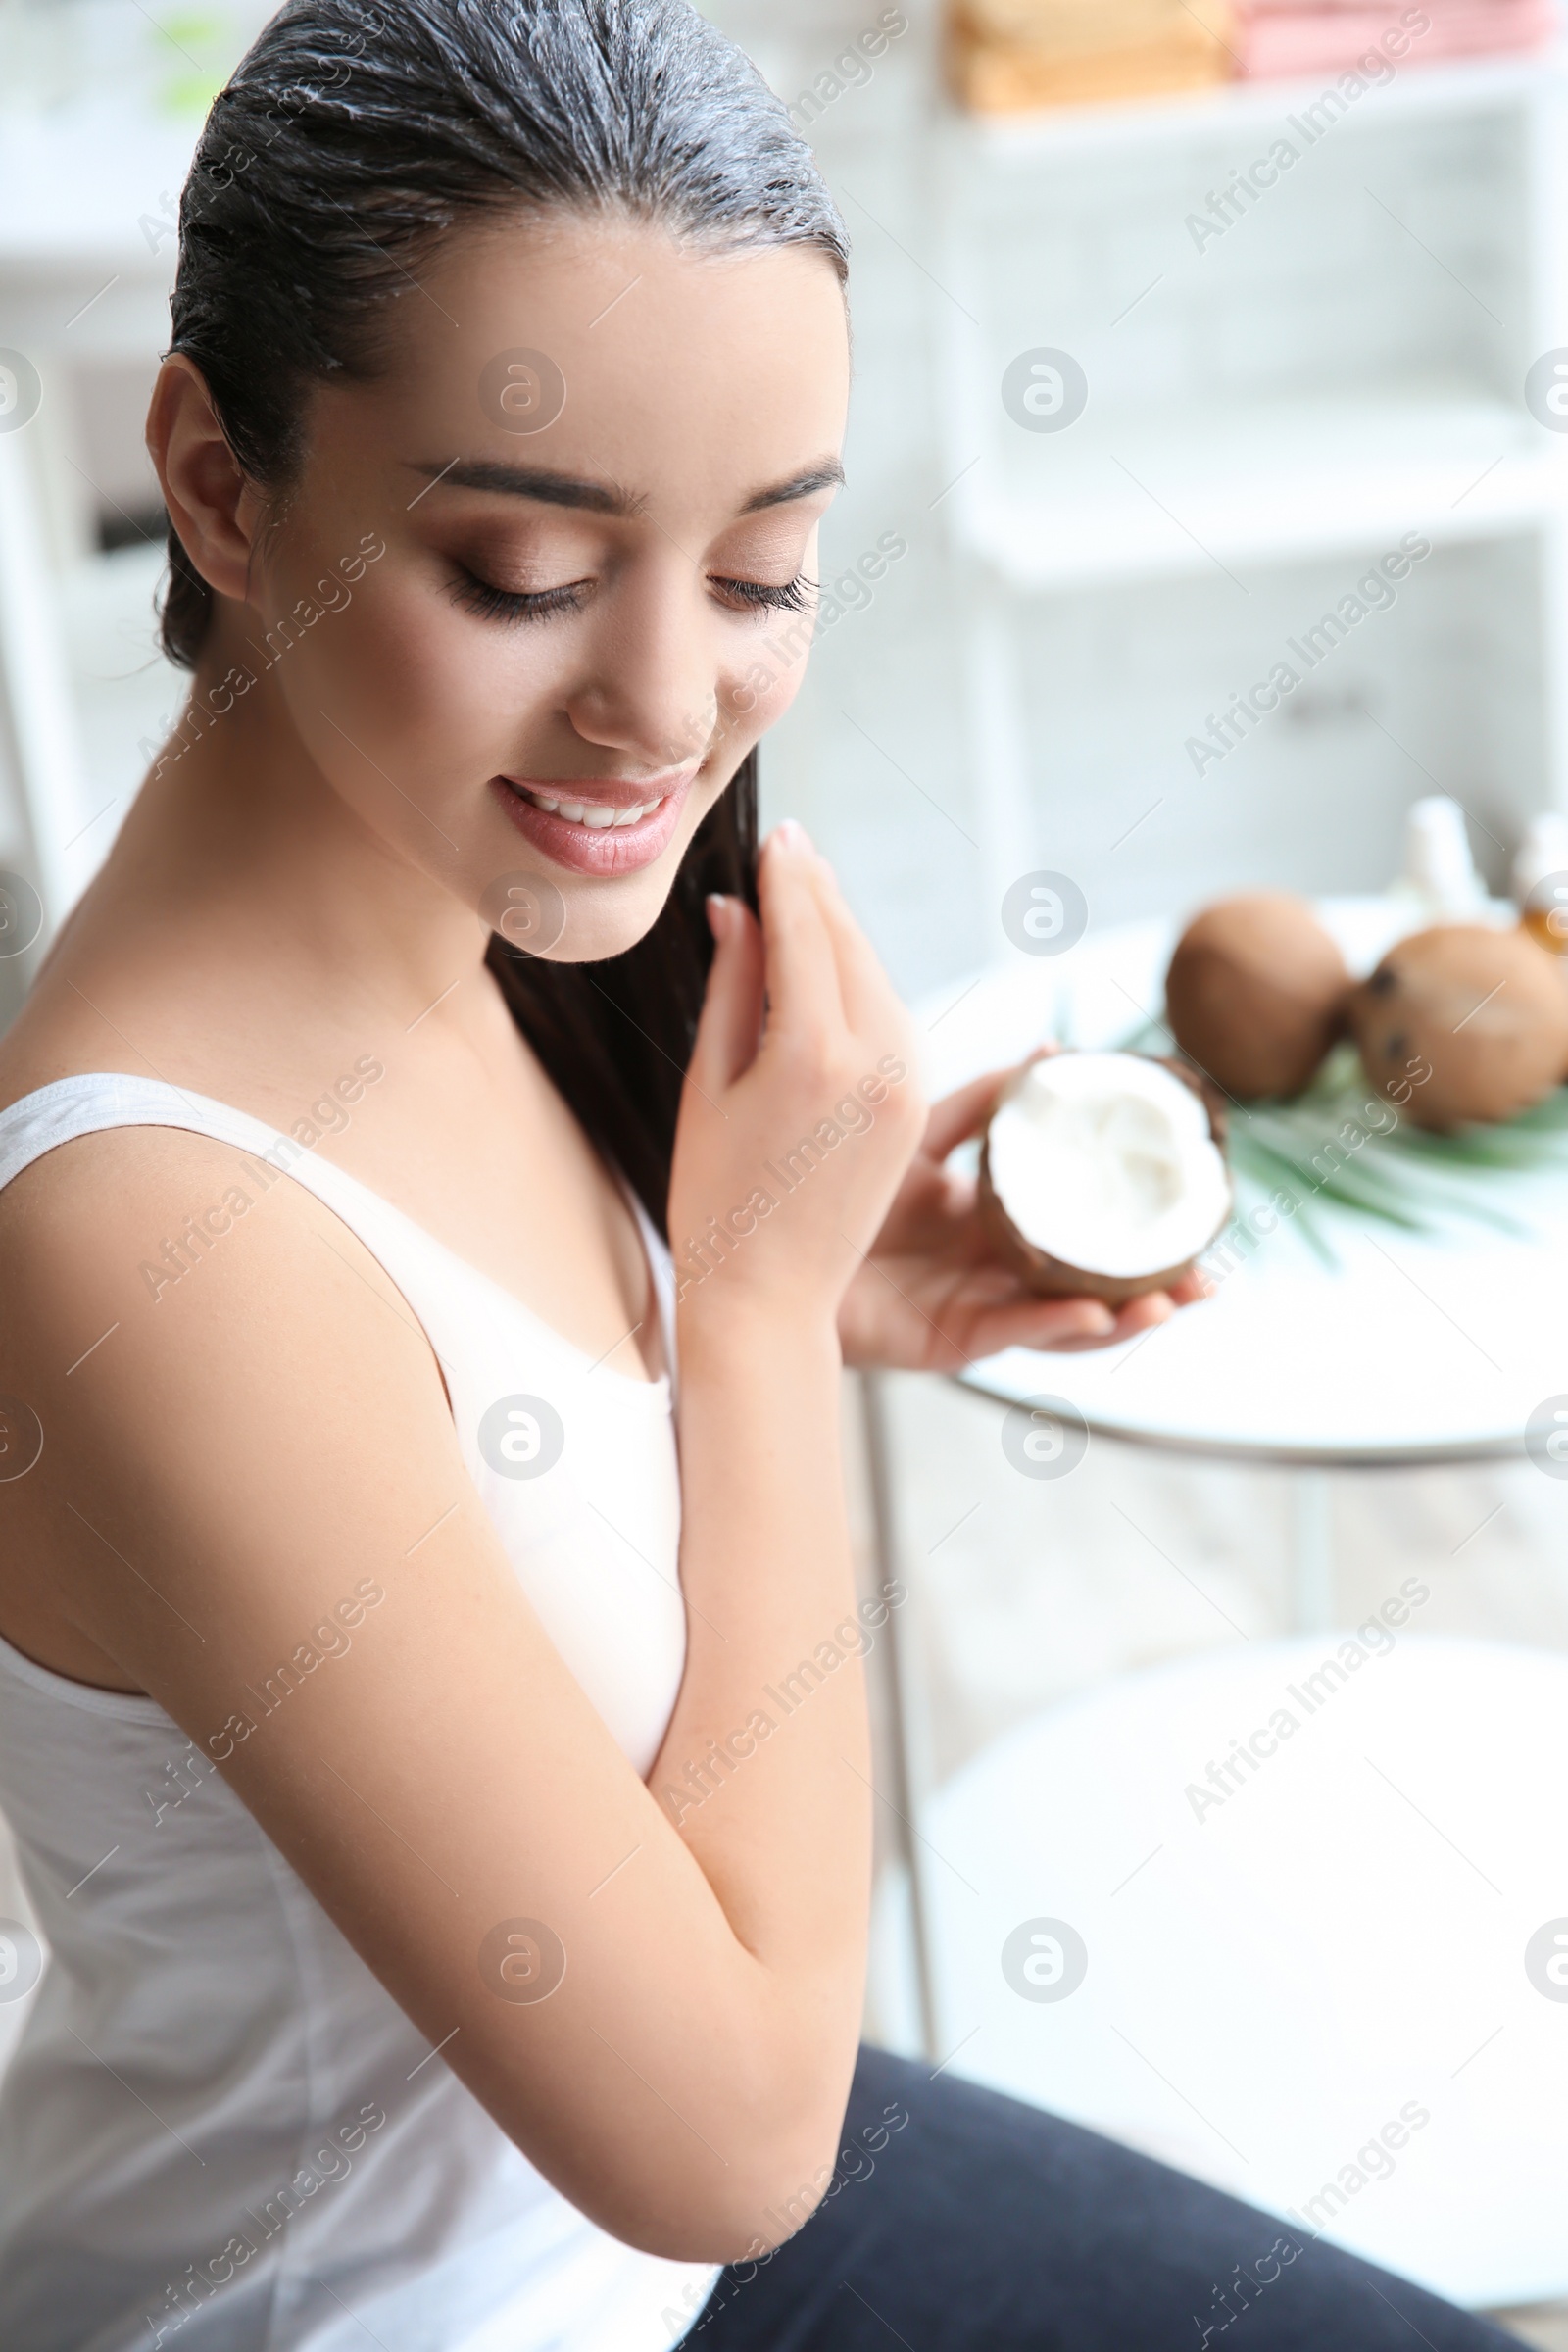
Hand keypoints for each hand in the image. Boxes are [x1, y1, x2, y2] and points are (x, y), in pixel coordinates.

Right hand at [668, 824, 925, 1331]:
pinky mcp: (918, 1109)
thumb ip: (734, 987)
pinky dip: (863, 981)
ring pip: (876, 978)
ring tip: (809, 891)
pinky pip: (892, 1020)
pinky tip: (837, 962)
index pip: (801, 931)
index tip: (774, 836)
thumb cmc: (716, 1199)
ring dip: (843, 933)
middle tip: (792, 846)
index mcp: (812, 1053)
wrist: (770, 1296)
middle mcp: (875, 1063)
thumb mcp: (708, 1084)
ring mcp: (906, 1087)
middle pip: (848, 945)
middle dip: (818, 893)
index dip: (785, 877)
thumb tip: (736, 908)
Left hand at [836, 1061, 1208, 1372]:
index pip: (1081, 1225)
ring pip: (1064, 1320)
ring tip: (1170, 1303)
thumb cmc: (829, 1183)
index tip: (1200, 1212)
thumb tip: (1053, 1050)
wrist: (759, 1237)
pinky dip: (1051, 1325)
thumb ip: (986, 1100)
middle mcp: (994, 1270)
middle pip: (1091, 1284)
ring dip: (1121, 1316)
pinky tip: (1092, 1314)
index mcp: (995, 1221)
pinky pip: (1007, 1333)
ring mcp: (974, 1307)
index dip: (1139, 1226)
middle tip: (1210, 1279)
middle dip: (1155, 1288)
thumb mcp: (919, 1130)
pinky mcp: (944, 1341)